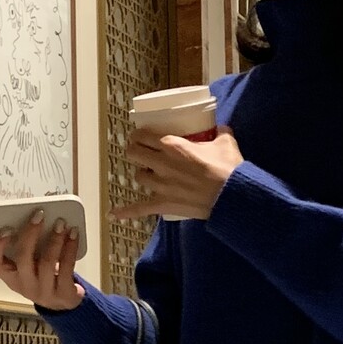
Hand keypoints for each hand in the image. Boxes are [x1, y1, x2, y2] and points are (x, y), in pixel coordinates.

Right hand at [0, 209, 84, 309]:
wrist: (63, 302)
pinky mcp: (64, 295)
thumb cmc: (43, 277)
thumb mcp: (29, 265)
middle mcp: (25, 286)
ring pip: (47, 263)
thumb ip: (26, 246)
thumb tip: (34, 217)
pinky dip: (70, 248)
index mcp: (11, 277)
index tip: (7, 229)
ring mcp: (45, 292)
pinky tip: (73, 235)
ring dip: (55, 239)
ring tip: (60, 224)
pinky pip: (67, 268)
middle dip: (31, 234)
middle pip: (23, 259)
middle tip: (39, 216)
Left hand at [113, 126, 243, 222]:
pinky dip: (125, 211)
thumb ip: (220, 133)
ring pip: (138, 177)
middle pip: (134, 153)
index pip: (144, 135)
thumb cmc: (227, 168)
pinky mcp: (163, 204)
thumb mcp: (225, 143)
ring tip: (149, 176)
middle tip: (139, 153)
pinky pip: (139, 208)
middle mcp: (161, 163)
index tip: (141, 136)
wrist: (230, 196)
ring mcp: (160, 185)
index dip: (139, 135)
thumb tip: (221, 129)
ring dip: (142, 175)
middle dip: (134, 151)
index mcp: (171, 144)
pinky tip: (113, 214)